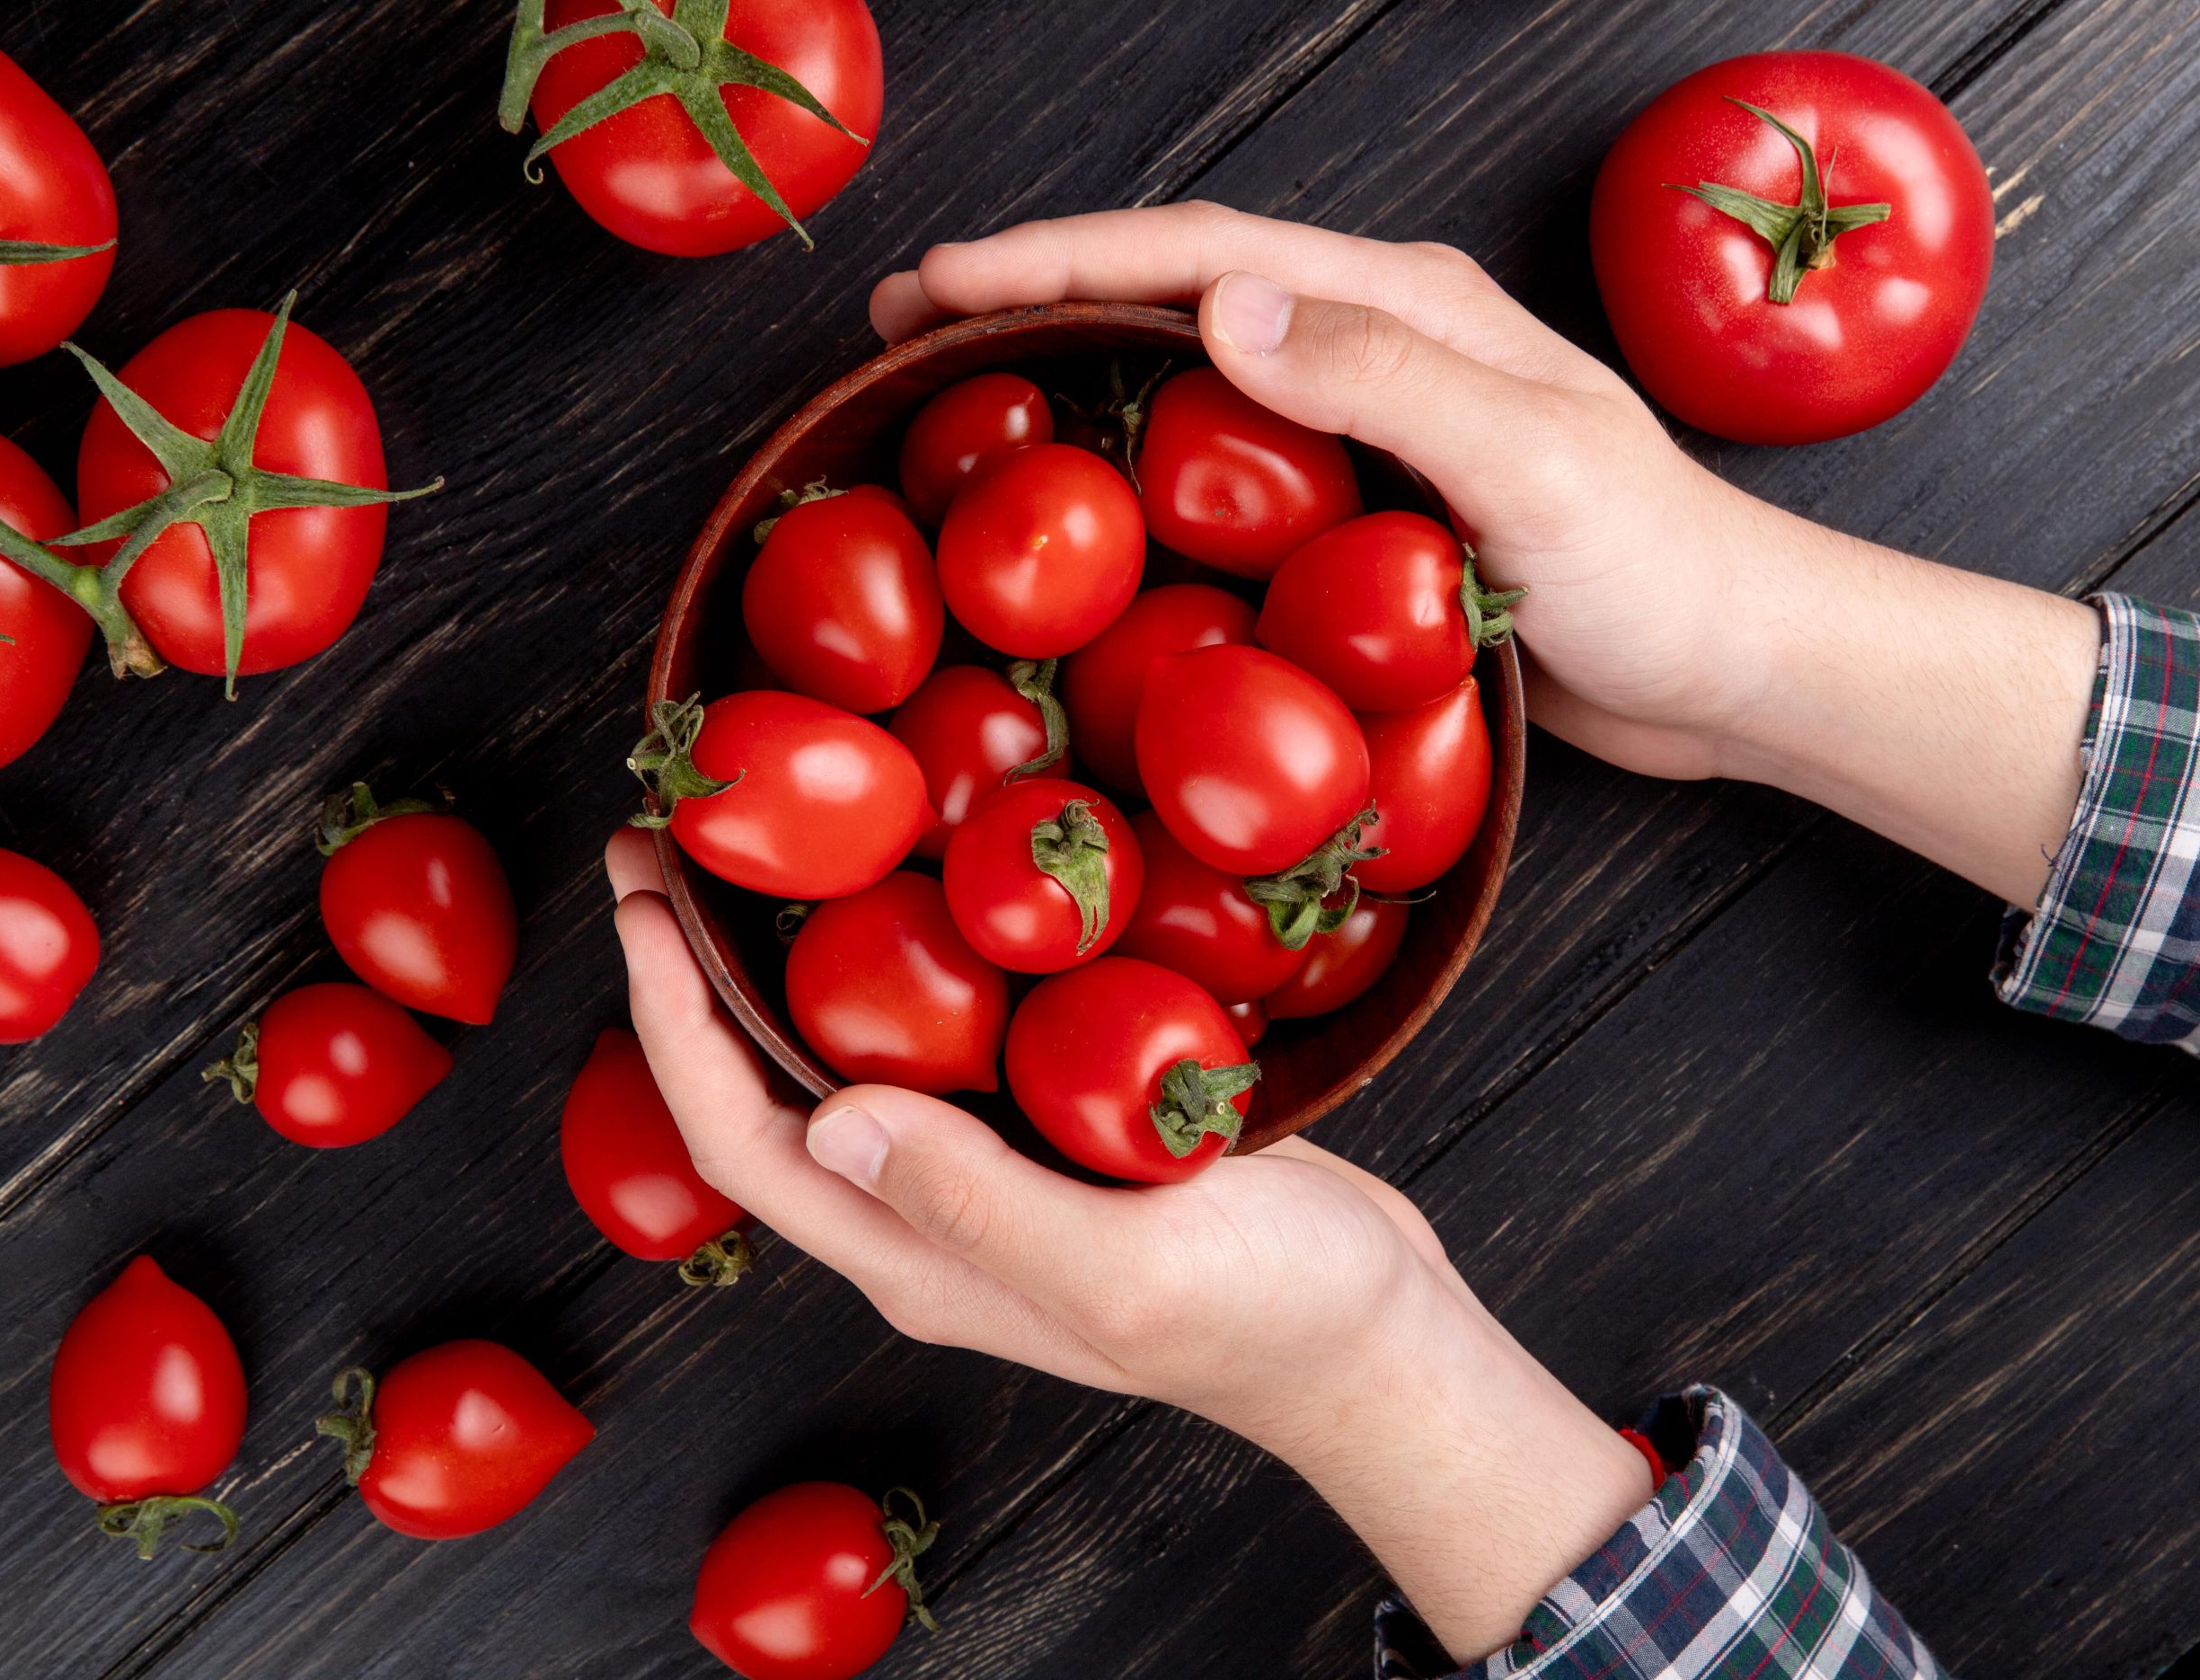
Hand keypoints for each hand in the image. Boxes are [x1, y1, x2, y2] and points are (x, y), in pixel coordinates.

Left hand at [606, 826, 1648, 1659]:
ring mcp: (989, 1169)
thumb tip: (823, 1119)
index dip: (673, 1026)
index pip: (742, 1141)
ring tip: (761, 841)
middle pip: (769, 1088)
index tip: (641, 905)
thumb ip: (974, 1202)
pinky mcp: (1055, 1126)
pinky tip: (920, 872)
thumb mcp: (1122, 1268)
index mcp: (913, 1258)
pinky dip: (904, 951)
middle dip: (699, 970)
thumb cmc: (1266, 1315)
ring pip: (849, 1053)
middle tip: (668, 841)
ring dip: (785, 953)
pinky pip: (946, 1031)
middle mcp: (927, 1212)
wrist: (1378, 1333)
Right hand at [872, 204, 2098, 907]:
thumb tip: (1220, 314)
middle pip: (1174, 300)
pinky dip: (1134, 477)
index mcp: (1406, 307)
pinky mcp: (1362, 515)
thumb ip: (1385, 383)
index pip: (1203, 257)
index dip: (1061, 261)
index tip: (939, 285)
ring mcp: (1366, 431)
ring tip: (960, 410)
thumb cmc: (1656, 568)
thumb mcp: (1530, 466)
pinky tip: (1078, 519)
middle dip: (1036, 300)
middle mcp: (1375, 349)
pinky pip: (1222, 478)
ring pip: (1185, 386)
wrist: (1733, 667)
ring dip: (1071, 384)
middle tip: (907, 333)